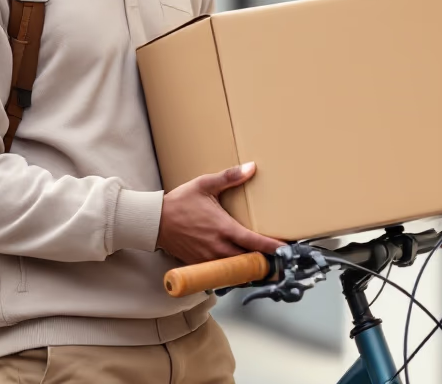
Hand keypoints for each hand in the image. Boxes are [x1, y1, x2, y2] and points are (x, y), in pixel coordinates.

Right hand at [156, 162, 284, 264]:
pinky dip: (232, 273)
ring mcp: (209, 259)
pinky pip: (221, 274)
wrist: (155, 221)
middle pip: (248, 262)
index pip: (254, 242)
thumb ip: (230, 177)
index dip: (272, 248)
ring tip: (262, 266)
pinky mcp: (200, 265)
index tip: (286, 251)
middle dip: (264, 262)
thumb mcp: (204, 185)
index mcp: (223, 228)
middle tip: (279, 261)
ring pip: (235, 271)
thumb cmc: (180, 202)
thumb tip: (251, 167)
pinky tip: (238, 268)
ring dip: (249, 269)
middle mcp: (218, 247)